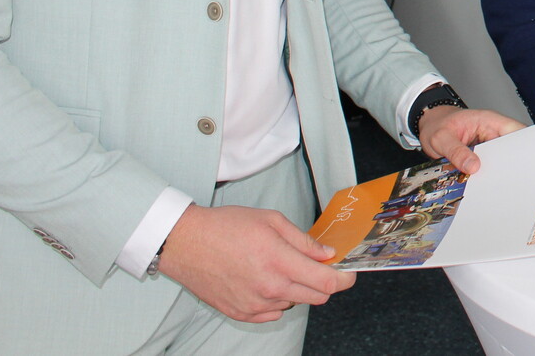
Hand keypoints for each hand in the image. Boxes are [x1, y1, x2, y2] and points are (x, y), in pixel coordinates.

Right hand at [157, 204, 353, 322]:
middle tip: (315, 264)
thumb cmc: (226, 226)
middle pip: (316, 297)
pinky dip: (277, 299)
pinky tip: (264, 280)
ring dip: (297, 289)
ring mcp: (254, 305)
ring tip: (279, 267)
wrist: (185, 244)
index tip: (349, 273)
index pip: (326, 282)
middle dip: (323, 282)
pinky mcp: (241, 314)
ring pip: (294, 304)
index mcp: (279, 262)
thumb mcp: (271, 221)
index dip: (344, 279)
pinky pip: (273, 313)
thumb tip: (327, 254)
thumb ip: (303, 241)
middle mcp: (269, 289)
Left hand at [419, 107, 525, 173]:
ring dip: (499, 170)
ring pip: (503, 159)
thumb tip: (473, 167)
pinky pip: (492, 164)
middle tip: (504, 179)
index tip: (522, 162)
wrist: (430, 125)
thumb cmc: (437, 125)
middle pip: (513, 148)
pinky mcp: (484, 155)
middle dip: (511, 164)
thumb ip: (456, 152)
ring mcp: (490, 143)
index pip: (516, 130)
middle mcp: (493, 131)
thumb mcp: (441, 138)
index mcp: (489, 120)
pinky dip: (489, 173)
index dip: (523, 145)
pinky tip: (484, 182)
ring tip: (492, 184)